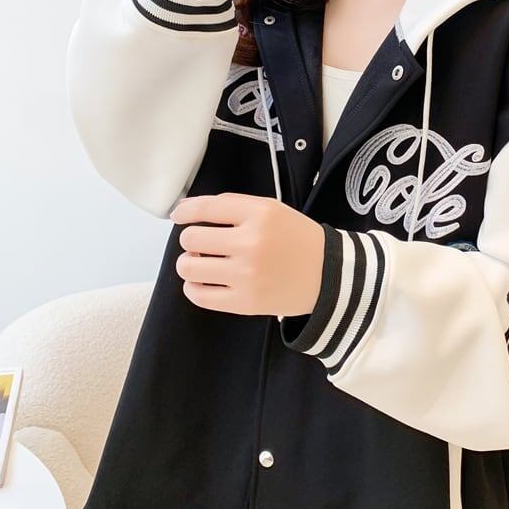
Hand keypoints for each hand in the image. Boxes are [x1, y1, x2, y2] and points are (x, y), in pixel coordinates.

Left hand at [168, 193, 324, 316]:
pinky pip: (199, 296)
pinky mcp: (245, 303)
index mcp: (260, 214)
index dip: (184, 212)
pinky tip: (205, 283)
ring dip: (190, 264)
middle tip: (204, 245)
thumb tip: (185, 211)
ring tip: (204, 264)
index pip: (206, 208)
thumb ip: (231, 206)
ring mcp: (247, 275)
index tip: (179, 216)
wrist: (329, 275)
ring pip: (189, 268)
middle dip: (191, 240)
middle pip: (191, 239)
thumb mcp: (271, 210)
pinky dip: (194, 288)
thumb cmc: (296, 239)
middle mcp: (251, 243)